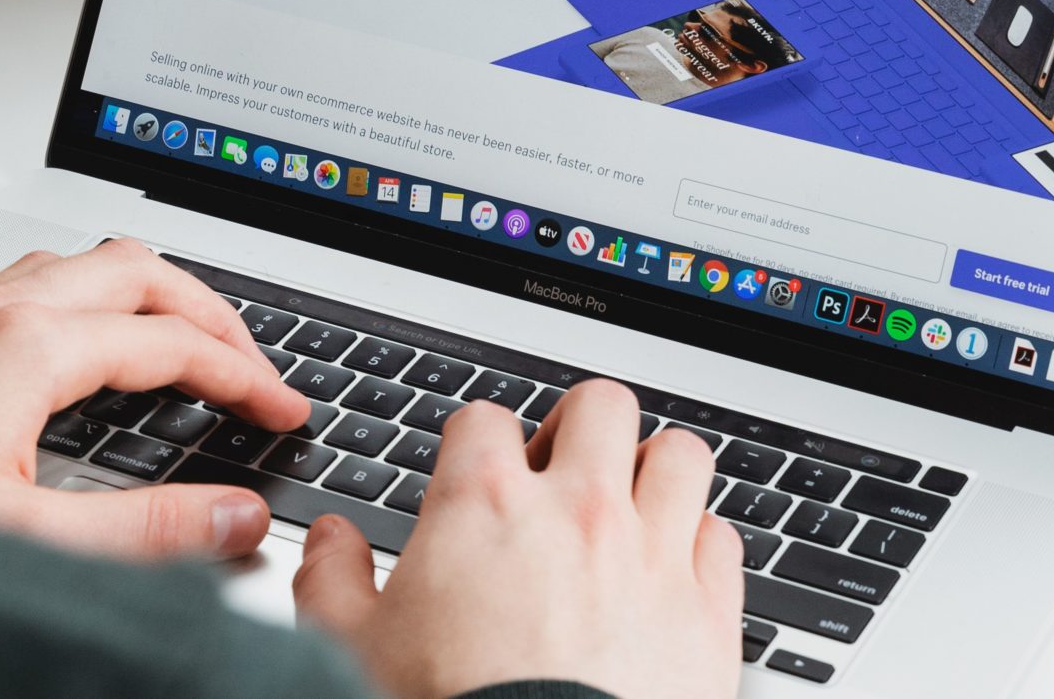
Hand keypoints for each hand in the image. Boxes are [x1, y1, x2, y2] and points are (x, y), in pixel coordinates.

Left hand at [0, 240, 309, 560]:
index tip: (283, 410)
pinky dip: (98, 297)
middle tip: (254, 365)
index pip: (173, 343)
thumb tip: (234, 515)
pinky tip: (88, 341)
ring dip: (154, 292)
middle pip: (141, 272)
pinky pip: (42, 279)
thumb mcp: (21, 535)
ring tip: (189, 339)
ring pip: (89, 263)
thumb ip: (143, 531)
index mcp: (30, 347)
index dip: (245, 375)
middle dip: (213, 313)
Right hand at [293, 381, 744, 698]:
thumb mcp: (353, 647)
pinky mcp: (707, 614)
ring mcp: (652, 555)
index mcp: (486, 504)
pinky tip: (672, 569)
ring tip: (632, 504)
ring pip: (681, 454)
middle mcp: (578, 510)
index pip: (485, 418)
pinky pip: (723, 537)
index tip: (476, 474)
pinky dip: (700, 543)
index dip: (476, 443)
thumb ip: (332, 579)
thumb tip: (330, 541)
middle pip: (600, 405)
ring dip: (655, 471)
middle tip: (563, 468)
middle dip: (580, 427)